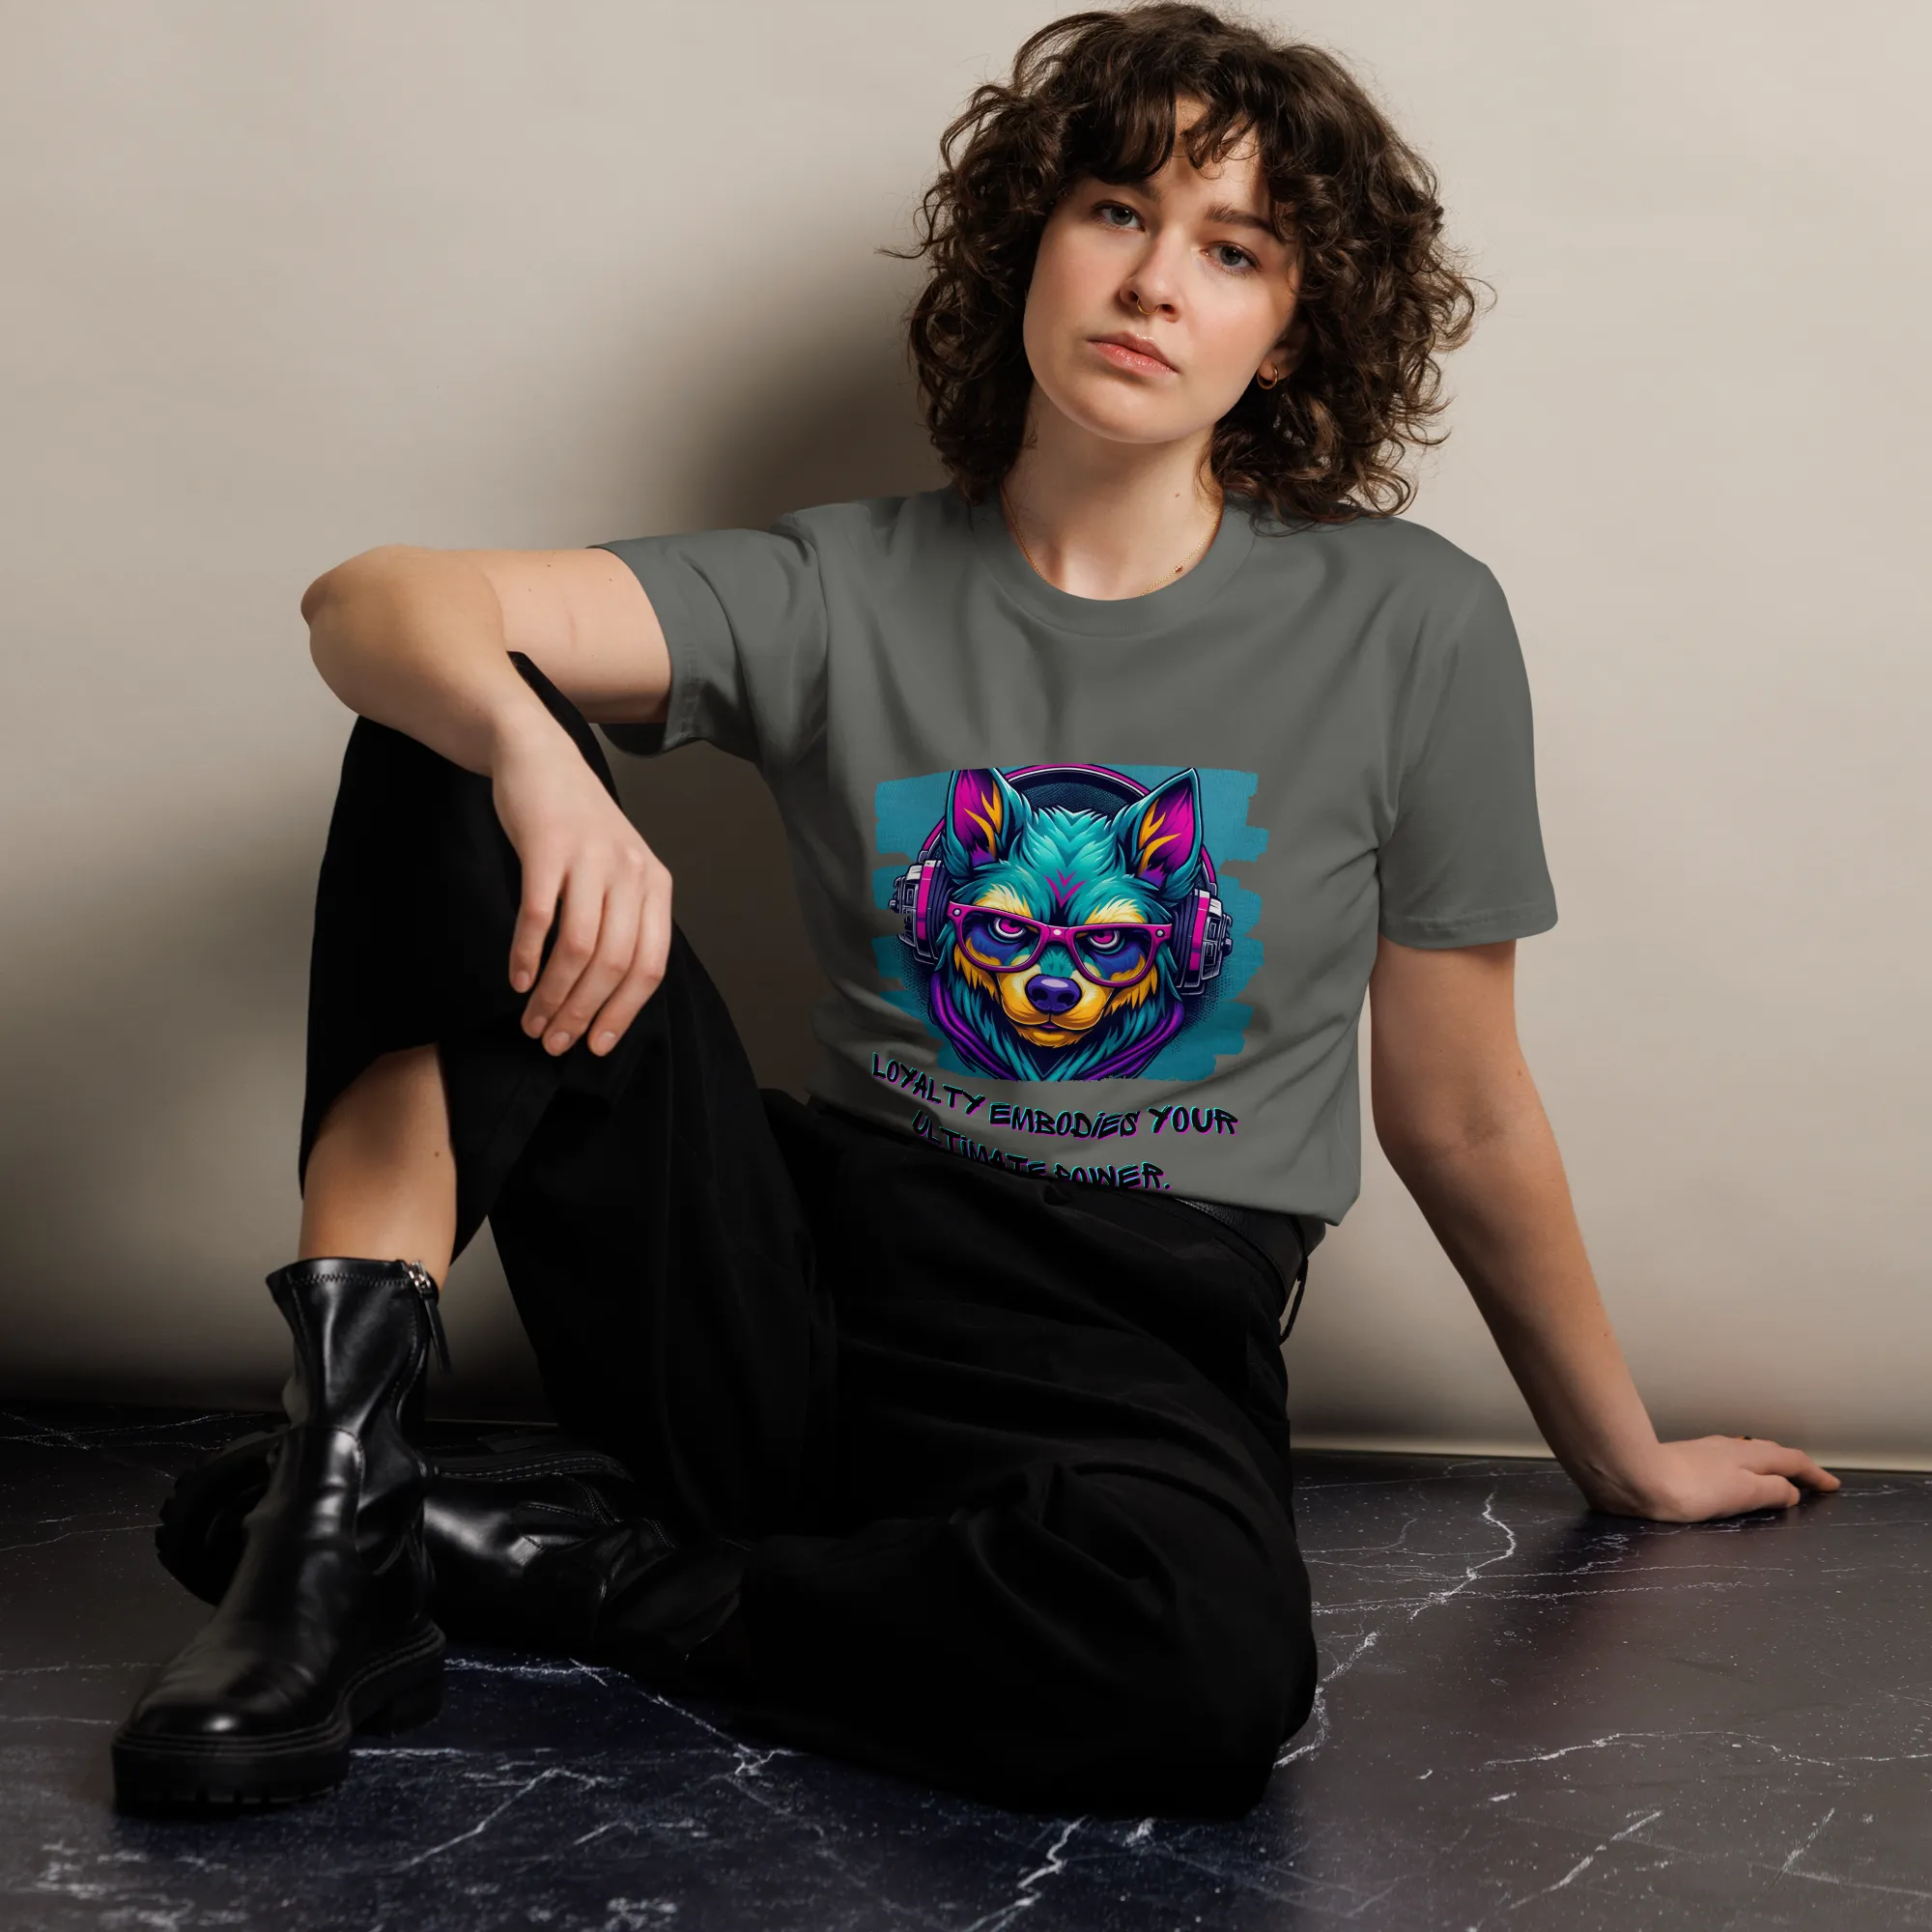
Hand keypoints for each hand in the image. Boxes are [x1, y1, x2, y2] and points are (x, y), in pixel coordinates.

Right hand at [489, 719, 671, 1056]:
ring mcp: (592, 858)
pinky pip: (540, 916)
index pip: (650, 966)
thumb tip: (607, 997)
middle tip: (553, 1041)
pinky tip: (516, 980)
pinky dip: (526, 955)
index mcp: (655, 885)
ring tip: (531, 1022)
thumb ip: (622, 922)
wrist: (539, 757)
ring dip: (553, 995)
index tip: (596, 1045)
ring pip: (579, 948)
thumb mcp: (617, 870)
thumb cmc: (576, 826)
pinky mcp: (549, 847)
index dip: (623, 1013)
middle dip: (583, 1013)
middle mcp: (631, 872)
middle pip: (614, 964)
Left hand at [1587, 1435, 1840, 1522]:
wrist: (1634, 1477)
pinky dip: (1747, 1466)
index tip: (1834, 1486)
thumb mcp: (1741, 1493)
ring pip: (1749, 1454)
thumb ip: (1770, 1490)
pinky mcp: (1686, 1459)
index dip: (1814, 1475)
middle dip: (1795, 1466)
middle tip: (1812, 1480)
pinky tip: (1735, 1474)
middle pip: (1771, 1453)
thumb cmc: (1690, 1489)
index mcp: (1748, 1456)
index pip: (1791, 1461)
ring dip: (1770, 1464)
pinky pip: (1730, 1460)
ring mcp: (1707, 1451)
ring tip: (1780, 1476)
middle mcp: (1730, 1448)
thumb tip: (1791, 1490)